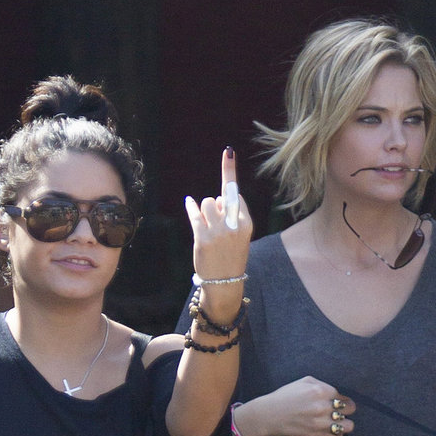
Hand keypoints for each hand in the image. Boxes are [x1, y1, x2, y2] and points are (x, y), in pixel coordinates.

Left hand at [184, 147, 252, 310]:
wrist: (225, 283)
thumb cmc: (231, 257)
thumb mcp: (240, 236)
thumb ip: (234, 215)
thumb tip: (222, 195)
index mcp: (246, 224)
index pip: (235, 195)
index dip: (228, 185)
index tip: (228, 152)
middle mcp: (233, 226)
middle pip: (221, 198)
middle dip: (216, 206)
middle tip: (218, 226)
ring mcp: (218, 232)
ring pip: (208, 203)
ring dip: (205, 210)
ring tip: (208, 227)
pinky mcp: (202, 238)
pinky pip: (195, 214)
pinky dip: (191, 207)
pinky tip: (189, 203)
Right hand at [234, 376, 355, 435]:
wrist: (271, 414)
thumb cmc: (285, 396)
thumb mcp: (304, 381)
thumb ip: (322, 384)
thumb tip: (335, 393)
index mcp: (322, 391)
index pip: (343, 396)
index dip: (340, 399)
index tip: (336, 403)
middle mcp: (324, 406)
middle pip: (350, 410)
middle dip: (345, 411)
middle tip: (338, 412)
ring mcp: (321, 423)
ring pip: (348, 426)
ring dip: (344, 425)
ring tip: (337, 424)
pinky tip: (331, 434)